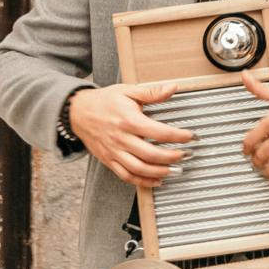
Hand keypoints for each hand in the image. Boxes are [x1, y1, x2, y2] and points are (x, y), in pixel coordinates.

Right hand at [69, 81, 194, 188]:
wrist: (75, 112)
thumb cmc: (104, 101)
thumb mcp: (127, 91)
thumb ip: (151, 92)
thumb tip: (173, 87)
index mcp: (128, 121)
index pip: (159, 132)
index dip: (179, 136)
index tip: (192, 137)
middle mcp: (121, 139)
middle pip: (151, 155)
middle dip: (173, 157)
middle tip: (188, 155)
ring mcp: (114, 152)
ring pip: (139, 169)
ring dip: (161, 173)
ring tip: (177, 170)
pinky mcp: (108, 160)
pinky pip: (126, 176)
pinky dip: (143, 182)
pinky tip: (157, 181)